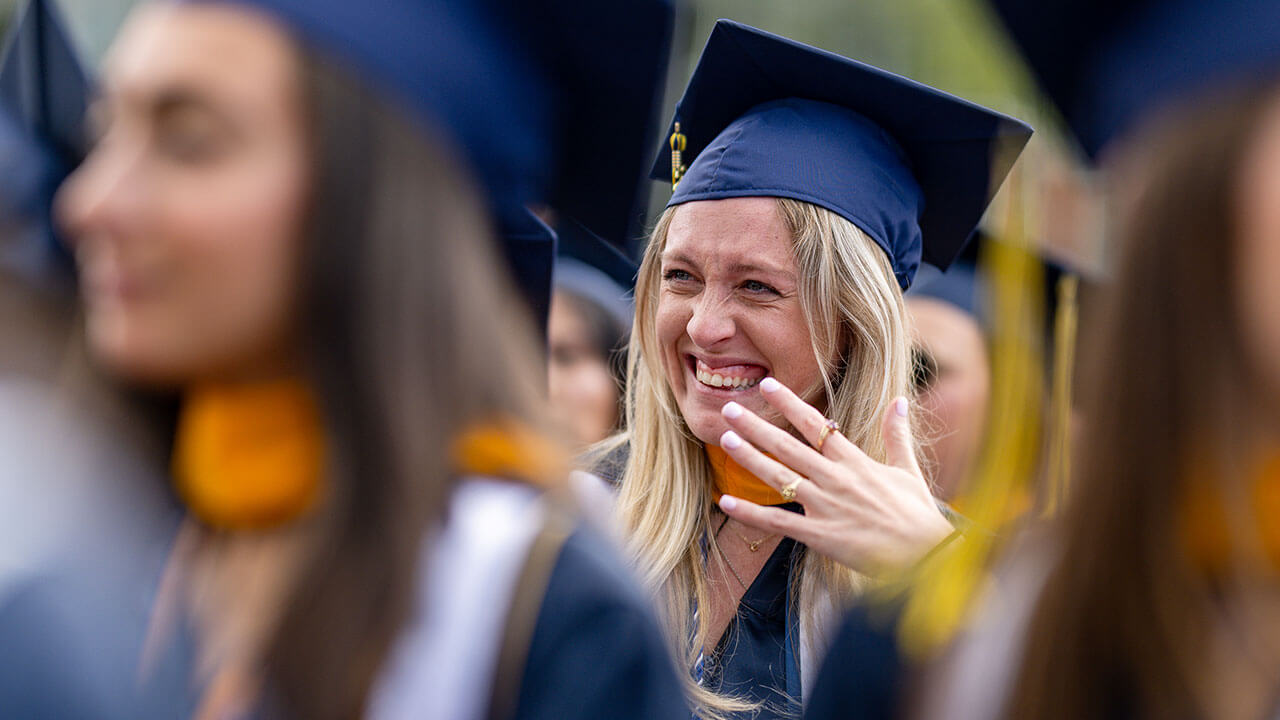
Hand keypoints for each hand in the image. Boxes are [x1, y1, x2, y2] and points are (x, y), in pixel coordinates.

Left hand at [716, 377, 952, 575]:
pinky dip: (751, 513)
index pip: (816, 426)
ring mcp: (825, 506)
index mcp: (855, 462)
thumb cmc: (917, 514)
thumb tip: (900, 400)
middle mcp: (835, 479)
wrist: (925, 555)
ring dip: (750, 458)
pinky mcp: (819, 535)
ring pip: (779, 477)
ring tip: (725, 440)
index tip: (767, 386)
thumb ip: (898, 434)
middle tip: (728, 409)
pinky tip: (727, 502)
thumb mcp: (908, 470)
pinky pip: (778, 522)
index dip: (789, 404)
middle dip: (756, 427)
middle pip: (788, 447)